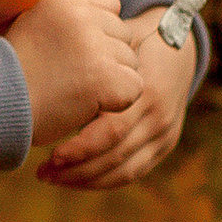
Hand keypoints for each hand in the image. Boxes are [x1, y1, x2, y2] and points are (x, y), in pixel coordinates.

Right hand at [3, 0, 142, 154]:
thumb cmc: (15, 71)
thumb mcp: (36, 23)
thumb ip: (71, 16)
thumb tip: (111, 12)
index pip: (112, 6)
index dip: (101, 32)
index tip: (77, 51)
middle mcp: (82, 17)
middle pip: (124, 34)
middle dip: (108, 56)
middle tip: (74, 75)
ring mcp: (95, 47)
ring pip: (130, 61)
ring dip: (112, 79)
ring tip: (77, 89)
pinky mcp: (104, 78)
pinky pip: (134, 86)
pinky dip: (118, 100)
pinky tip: (91, 102)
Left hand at [36, 4, 198, 190]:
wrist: (178, 46)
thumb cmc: (133, 40)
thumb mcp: (115, 45)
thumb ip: (92, 64)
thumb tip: (46, 87)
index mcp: (148, 90)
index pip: (113, 131)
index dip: (81, 148)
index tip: (51, 155)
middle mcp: (160, 116)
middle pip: (116, 156)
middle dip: (76, 171)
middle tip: (42, 172)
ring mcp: (166, 133)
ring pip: (125, 171)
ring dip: (86, 181)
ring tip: (52, 178)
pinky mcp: (166, 144)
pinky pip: (134, 172)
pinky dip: (104, 180)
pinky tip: (76, 179)